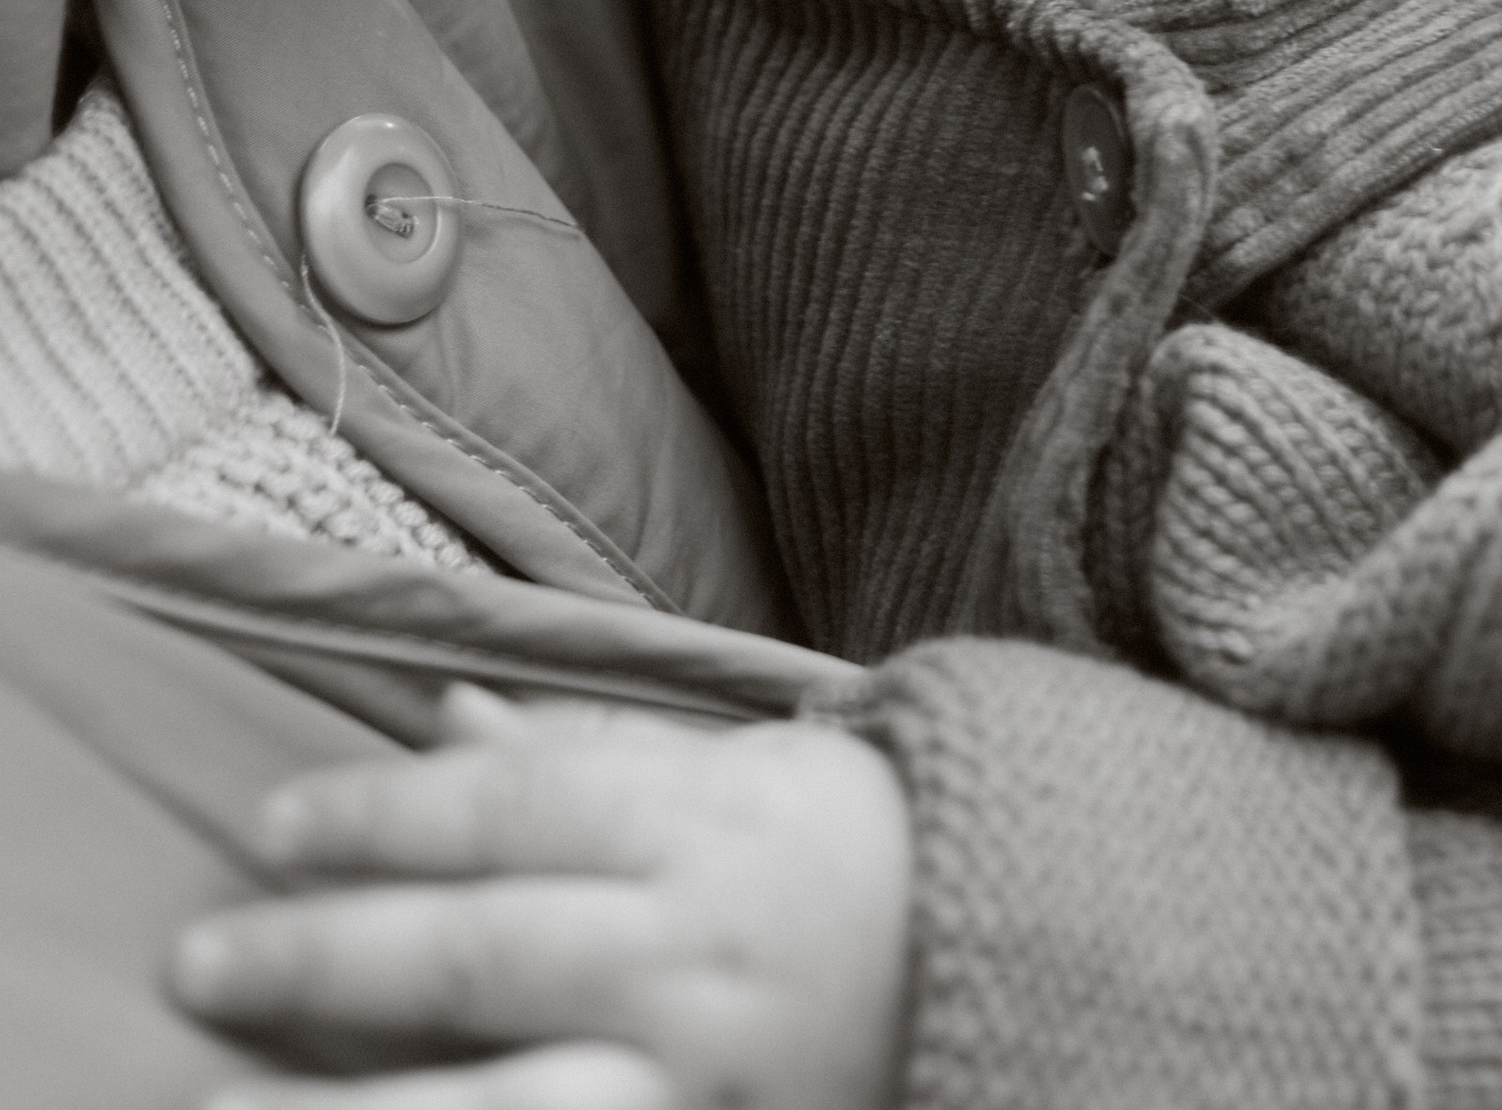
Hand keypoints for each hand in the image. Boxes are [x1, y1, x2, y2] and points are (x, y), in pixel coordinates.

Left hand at [166, 689, 912, 1109]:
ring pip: (500, 1106)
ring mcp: (697, 1074)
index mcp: (702, 825)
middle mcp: (692, 950)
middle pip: (482, 950)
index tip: (268, 826)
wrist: (1014, 960)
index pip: (511, 810)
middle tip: (197, 960)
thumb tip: (441, 719)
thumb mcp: (731, 770)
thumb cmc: (850, 847)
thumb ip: (582, 754)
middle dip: (327, 954)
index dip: (381, 814)